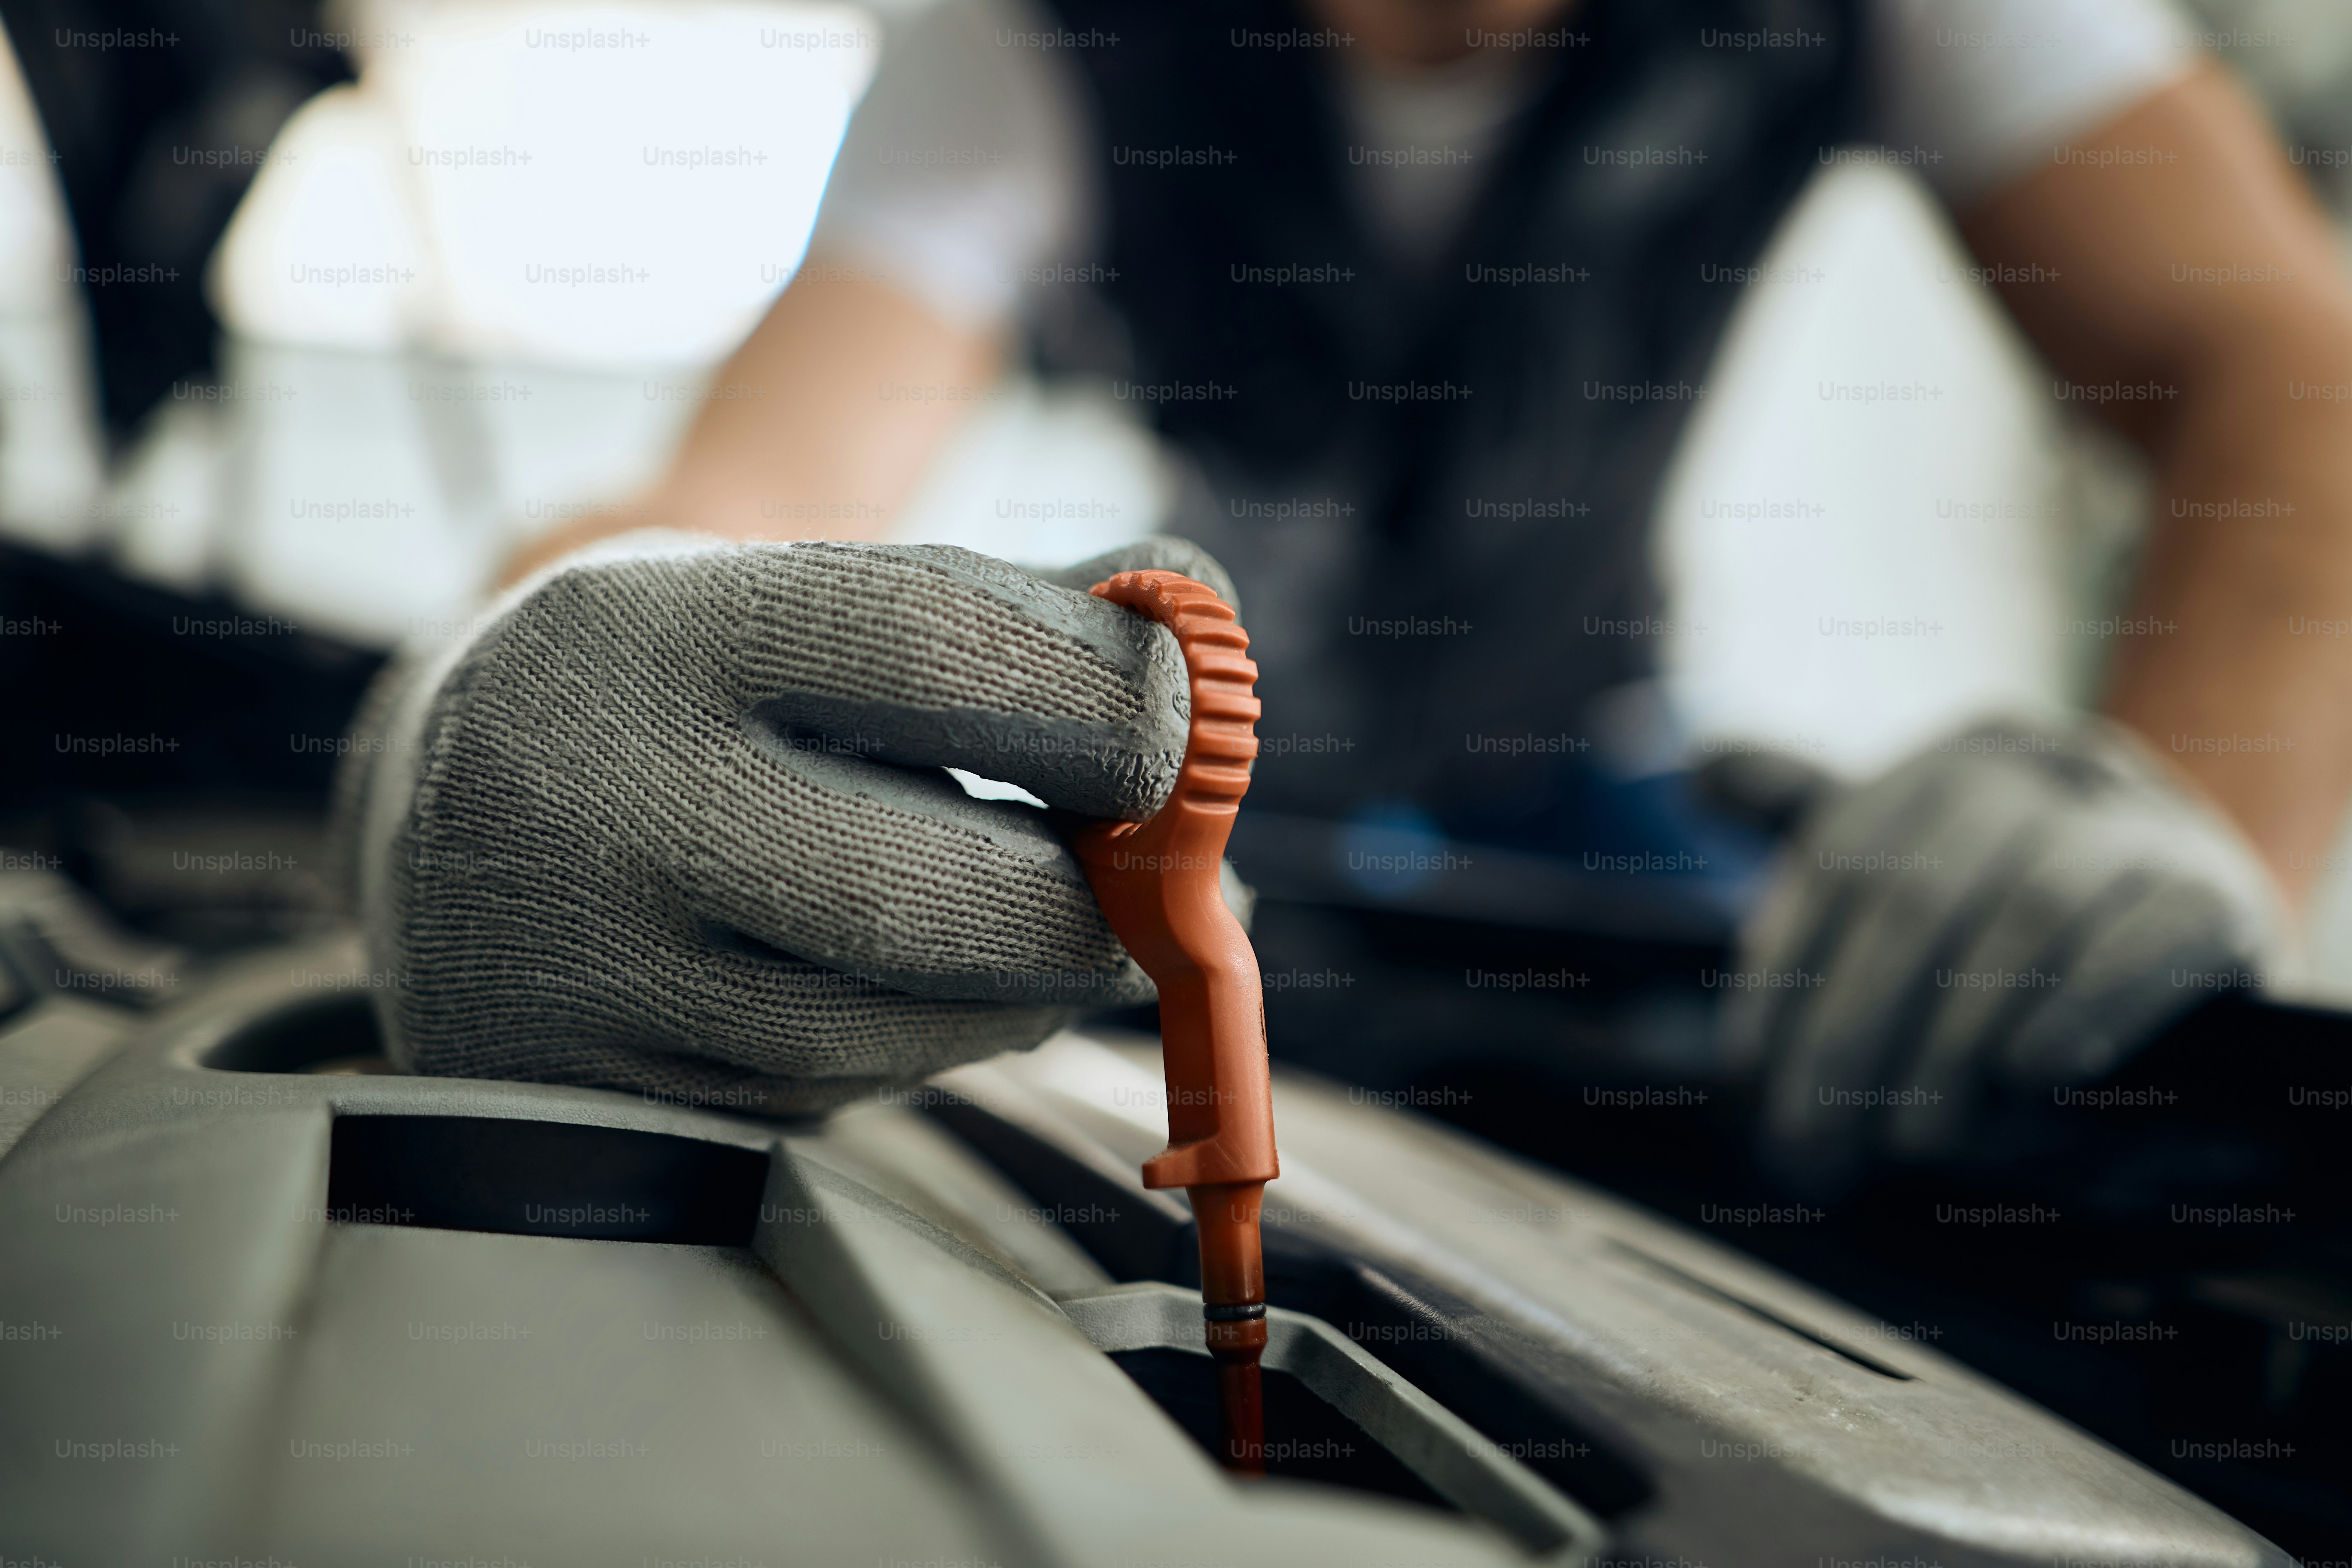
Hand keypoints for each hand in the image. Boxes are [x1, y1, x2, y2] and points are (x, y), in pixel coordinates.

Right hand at [333, 533, 1236, 1113]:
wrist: (461, 795)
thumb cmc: (689, 676)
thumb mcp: (812, 595)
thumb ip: (1019, 608)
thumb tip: (1204, 631)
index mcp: (643, 635)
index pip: (923, 650)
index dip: (1102, 692)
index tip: (1189, 717)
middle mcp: (596, 812)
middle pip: (928, 893)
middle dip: (1097, 895)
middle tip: (1176, 864)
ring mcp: (598, 981)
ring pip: (907, 1024)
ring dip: (1042, 980)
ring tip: (1074, 909)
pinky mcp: (626, 1095)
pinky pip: (856, 1086)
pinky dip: (948, 1030)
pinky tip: (944, 967)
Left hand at [1721, 717, 2289, 1194]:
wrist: (2204, 952)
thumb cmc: (2032, 925)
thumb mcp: (1926, 869)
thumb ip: (1816, 823)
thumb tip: (1701, 773)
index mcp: (1960, 760)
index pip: (1836, 862)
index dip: (1780, 977)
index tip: (1745, 1079)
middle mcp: (2050, 769)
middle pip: (1912, 900)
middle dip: (1846, 1036)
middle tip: (1808, 1146)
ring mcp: (2144, 825)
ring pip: (2015, 926)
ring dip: (1948, 1047)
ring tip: (1910, 1142)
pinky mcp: (2217, 897)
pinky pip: (2131, 951)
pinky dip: (2070, 1014)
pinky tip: (2026, 1077)